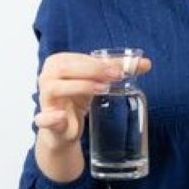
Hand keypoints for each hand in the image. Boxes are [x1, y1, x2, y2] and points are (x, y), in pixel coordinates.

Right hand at [34, 52, 152, 147]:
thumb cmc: (78, 98)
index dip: (100, 63)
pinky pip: (42, 118)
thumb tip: (146, 63)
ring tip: (103, 89)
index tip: (120, 69)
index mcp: (58, 63)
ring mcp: (44, 99)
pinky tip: (61, 117)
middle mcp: (47, 77)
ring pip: (55, 88)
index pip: (79, 58)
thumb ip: (117, 71)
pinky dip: (50, 118)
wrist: (64, 129)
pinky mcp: (44, 121)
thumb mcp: (97, 82)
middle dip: (92, 70)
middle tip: (116, 76)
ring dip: (80, 86)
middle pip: (66, 68)